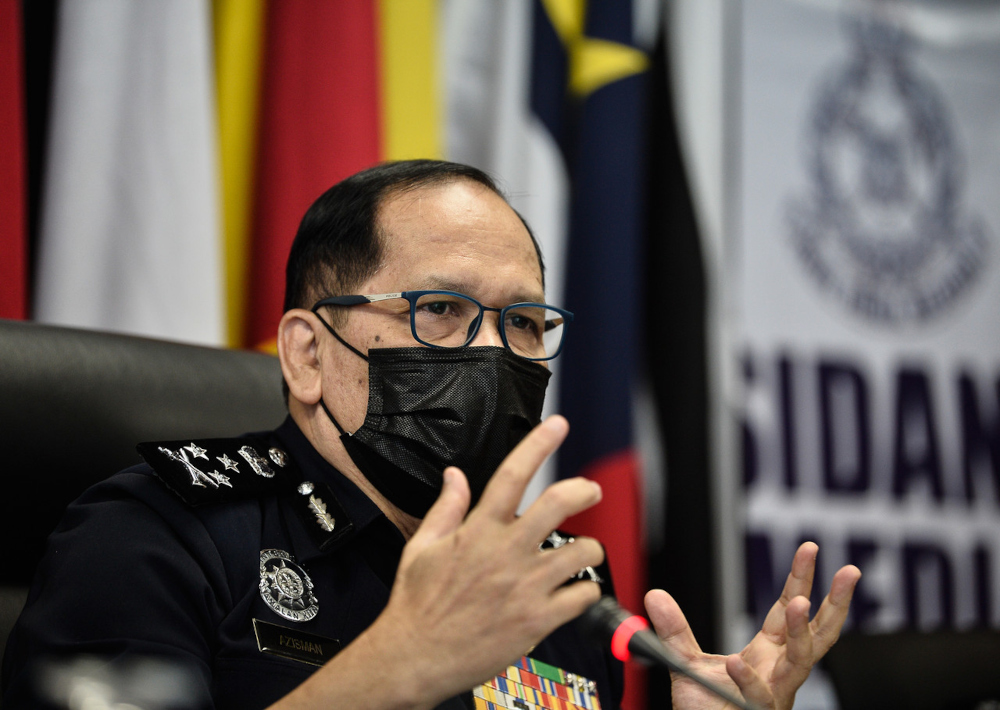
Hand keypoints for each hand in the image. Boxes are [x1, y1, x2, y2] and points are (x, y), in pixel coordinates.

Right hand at [353, 416, 604, 707]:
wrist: (415, 658)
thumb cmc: (417, 605)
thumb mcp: (421, 548)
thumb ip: (446, 508)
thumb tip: (455, 475)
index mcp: (478, 531)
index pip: (513, 475)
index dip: (539, 444)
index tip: (558, 424)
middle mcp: (505, 553)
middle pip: (558, 503)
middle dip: (584, 489)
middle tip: (591, 490)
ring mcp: (524, 587)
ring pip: (581, 552)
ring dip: (590, 549)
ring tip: (584, 553)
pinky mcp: (537, 620)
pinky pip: (581, 597)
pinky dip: (586, 592)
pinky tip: (576, 592)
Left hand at [646, 542, 859, 709]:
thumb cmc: (706, 709)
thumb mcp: (685, 662)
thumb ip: (674, 630)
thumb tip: (654, 595)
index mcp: (769, 653)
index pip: (790, 609)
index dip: (800, 578)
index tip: (810, 548)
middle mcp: (780, 671)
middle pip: (818, 633)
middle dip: (836, 603)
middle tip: (849, 572)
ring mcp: (775, 694)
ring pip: (800, 662)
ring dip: (802, 632)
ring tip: (799, 602)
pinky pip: (758, 697)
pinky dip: (748, 680)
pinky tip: (735, 663)